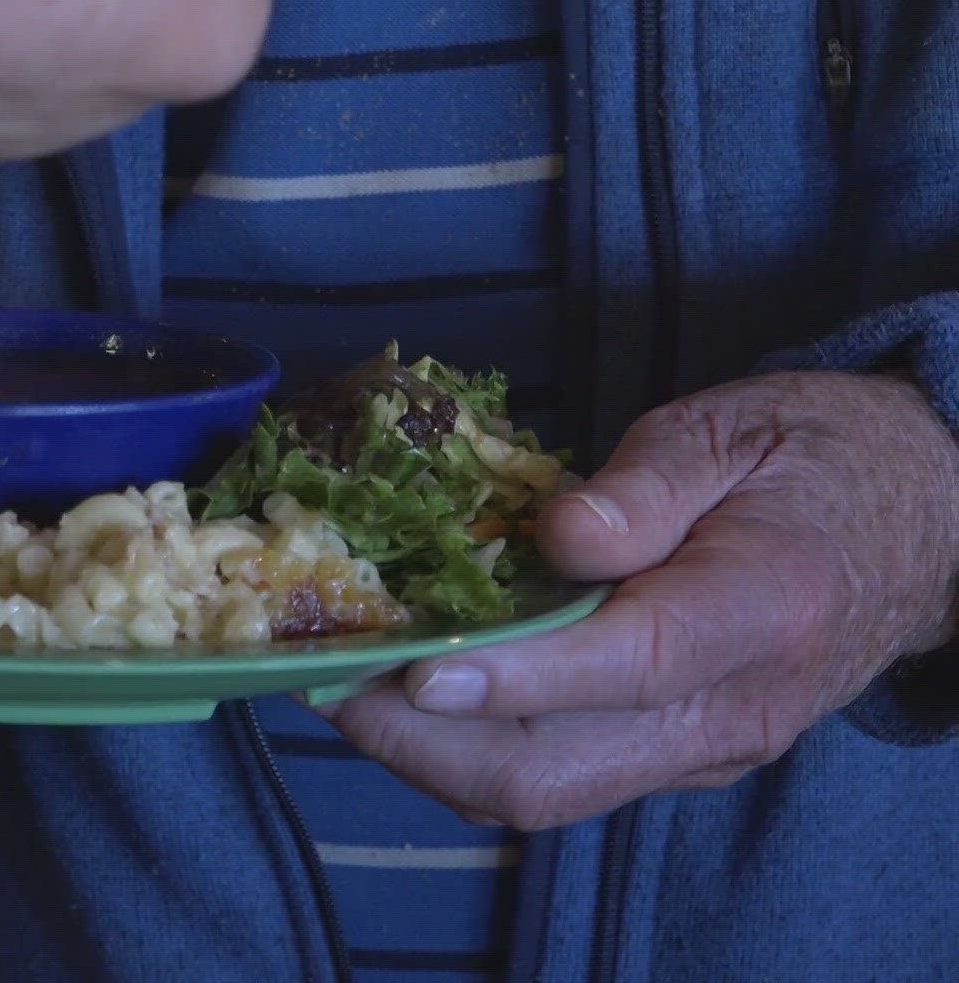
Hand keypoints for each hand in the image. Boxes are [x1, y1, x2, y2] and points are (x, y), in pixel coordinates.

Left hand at [323, 372, 958, 829]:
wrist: (920, 524)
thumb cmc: (814, 458)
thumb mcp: (732, 429)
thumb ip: (645, 485)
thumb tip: (554, 540)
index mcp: (762, 607)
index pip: (627, 665)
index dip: (514, 678)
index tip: (415, 667)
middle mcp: (733, 707)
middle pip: (559, 770)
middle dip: (422, 742)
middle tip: (322, 680)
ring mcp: (705, 747)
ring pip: (548, 793)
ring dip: (429, 756)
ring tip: (340, 690)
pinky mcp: (676, 756)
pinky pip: (561, 777)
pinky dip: (470, 750)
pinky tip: (410, 697)